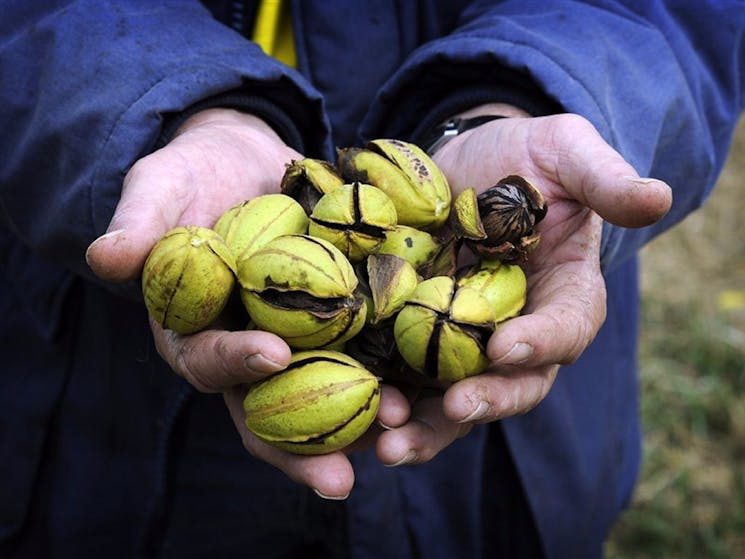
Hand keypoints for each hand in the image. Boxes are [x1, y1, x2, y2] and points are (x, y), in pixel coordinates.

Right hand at [85, 108, 409, 497]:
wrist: (247, 159)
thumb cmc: (194, 174)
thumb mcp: (161, 187)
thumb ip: (139, 222)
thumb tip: (104, 256)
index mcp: (194, 332)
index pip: (207, 362)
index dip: (236, 363)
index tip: (272, 355)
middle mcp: (245, 350)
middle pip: (269, 410)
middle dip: (303, 446)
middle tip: (339, 477)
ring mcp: (294, 341)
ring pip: (324, 395)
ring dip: (359, 423)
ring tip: (402, 433)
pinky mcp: (337, 322)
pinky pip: (363, 355)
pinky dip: (392, 373)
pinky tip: (427, 388)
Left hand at [376, 106, 671, 466]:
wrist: (467, 160)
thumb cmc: (527, 157)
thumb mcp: (566, 153)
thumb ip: (604, 179)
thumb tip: (658, 198)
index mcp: (565, 293)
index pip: (567, 327)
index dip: (543, 340)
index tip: (506, 345)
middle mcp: (519, 330)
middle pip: (514, 382)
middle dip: (486, 400)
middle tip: (454, 408)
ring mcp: (466, 340)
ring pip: (455, 397)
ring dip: (426, 427)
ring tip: (391, 443)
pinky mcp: (419, 336)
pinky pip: (405, 377)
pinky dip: (386, 399)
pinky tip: (358, 415)